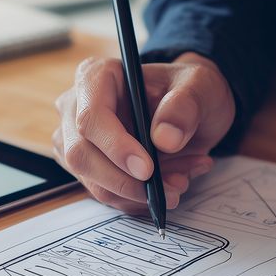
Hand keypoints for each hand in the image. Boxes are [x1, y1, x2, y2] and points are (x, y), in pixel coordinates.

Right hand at [53, 52, 235, 213]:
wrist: (191, 111)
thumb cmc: (189, 91)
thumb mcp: (200, 87)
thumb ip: (185, 106)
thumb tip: (165, 138)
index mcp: (96, 77)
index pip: (91, 117)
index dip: (115, 147)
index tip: (147, 169)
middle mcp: (75, 108)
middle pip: (82, 155)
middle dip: (126, 181)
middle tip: (169, 189)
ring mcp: (75, 140)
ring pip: (93, 181)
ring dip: (138, 192)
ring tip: (180, 181)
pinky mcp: (86, 167)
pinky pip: (106, 193)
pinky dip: (139, 198)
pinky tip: (169, 182)